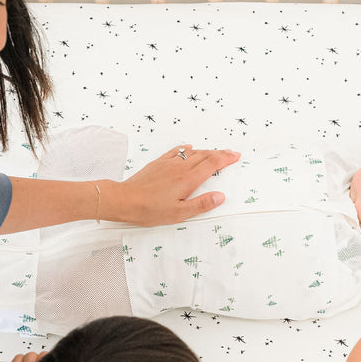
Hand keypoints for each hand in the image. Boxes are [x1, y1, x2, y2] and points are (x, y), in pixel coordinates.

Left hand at [107, 145, 240, 225]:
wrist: (125, 200)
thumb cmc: (150, 210)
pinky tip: (189, 148)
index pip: (212, 164)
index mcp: (188, 179)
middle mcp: (180, 168)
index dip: (226, 159)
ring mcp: (168, 163)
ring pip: (192, 153)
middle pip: (205, 155)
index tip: (235, 156)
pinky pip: (176, 151)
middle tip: (231, 153)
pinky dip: (186, 149)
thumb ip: (201, 204)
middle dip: (220, 153)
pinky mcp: (158, 163)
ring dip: (206, 151)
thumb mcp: (178, 213)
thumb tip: (220, 196)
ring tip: (215, 152)